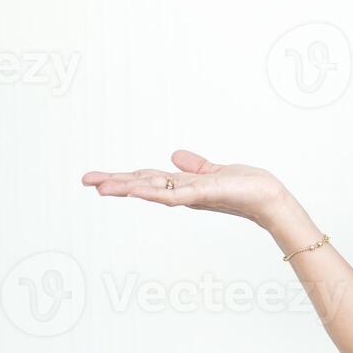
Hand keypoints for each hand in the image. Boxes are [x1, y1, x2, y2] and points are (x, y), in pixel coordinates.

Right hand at [80, 150, 296, 229]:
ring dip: (126, 188)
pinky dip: (153, 192)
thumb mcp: (213, 171)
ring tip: (100, 185)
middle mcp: (182, 192)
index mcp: (182, 185)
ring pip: (151, 191)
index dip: (122, 178)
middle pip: (142, 185)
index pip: (146, 180)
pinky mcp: (202, 194)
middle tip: (85, 180)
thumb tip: (174, 155)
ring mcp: (190, 195)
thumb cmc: (245, 187)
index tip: (97, 177)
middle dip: (114, 183)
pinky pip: (172, 194)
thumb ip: (194, 165)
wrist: (268, 197)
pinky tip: (135, 188)